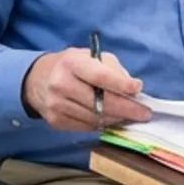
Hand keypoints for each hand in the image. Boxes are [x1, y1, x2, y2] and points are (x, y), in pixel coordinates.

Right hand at [22, 47, 147, 132]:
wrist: (38, 80)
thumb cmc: (72, 65)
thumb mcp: (91, 57)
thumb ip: (112, 70)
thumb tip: (132, 90)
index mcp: (71, 63)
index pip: (100, 76)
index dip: (121, 84)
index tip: (138, 89)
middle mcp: (61, 84)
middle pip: (100, 102)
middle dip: (127, 109)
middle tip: (145, 113)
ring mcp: (56, 105)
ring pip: (95, 118)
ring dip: (117, 118)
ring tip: (131, 116)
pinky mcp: (56, 121)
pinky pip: (87, 127)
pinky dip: (103, 124)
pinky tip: (112, 119)